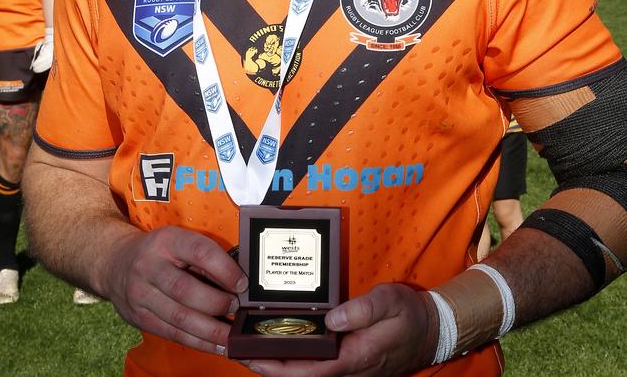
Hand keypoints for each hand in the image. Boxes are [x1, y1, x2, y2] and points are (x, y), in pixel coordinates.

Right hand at [101, 226, 247, 355]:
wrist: (116, 263)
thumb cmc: (159, 251)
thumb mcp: (179, 240)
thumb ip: (205, 257)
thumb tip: (238, 281)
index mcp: (167, 240)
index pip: (199, 252)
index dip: (224, 269)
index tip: (242, 283)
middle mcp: (150, 266)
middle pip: (185, 290)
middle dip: (216, 303)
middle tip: (236, 308)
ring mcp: (141, 295)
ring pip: (179, 318)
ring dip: (210, 330)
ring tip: (232, 335)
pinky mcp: (140, 318)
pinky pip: (172, 334)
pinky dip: (198, 342)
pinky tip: (217, 345)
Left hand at [242, 283, 437, 376]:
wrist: (431, 329)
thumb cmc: (409, 314)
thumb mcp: (390, 301)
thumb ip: (362, 309)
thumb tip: (332, 319)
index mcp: (355, 357)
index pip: (310, 369)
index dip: (280, 367)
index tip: (254, 357)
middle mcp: (348, 368)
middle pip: (302, 374)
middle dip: (271, 366)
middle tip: (240, 352)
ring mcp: (348, 366)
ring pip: (308, 371)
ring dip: (281, 363)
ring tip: (252, 346)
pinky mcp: (349, 360)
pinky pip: (317, 364)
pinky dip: (296, 357)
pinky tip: (282, 342)